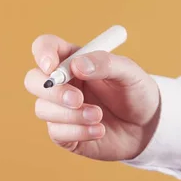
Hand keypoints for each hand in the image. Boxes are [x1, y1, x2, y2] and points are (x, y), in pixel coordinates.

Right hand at [24, 34, 160, 160]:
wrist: (148, 128)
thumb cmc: (136, 93)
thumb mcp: (129, 72)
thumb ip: (105, 63)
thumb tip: (77, 65)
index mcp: (72, 59)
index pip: (44, 48)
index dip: (42, 53)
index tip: (52, 66)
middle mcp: (61, 83)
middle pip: (33, 80)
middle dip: (52, 91)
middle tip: (77, 99)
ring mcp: (60, 109)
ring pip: (42, 109)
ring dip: (71, 115)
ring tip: (99, 116)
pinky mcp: (64, 133)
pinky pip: (56, 132)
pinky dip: (78, 131)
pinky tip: (99, 130)